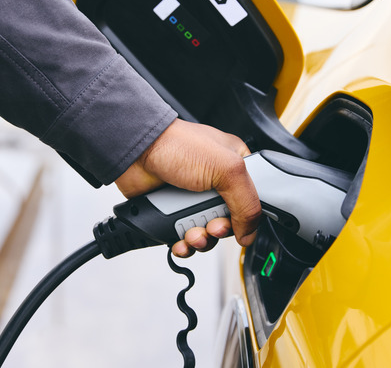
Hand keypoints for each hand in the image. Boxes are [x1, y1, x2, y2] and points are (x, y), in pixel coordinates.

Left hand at [115, 119, 261, 256]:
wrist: (136, 152)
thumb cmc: (177, 145)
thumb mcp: (226, 168)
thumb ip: (247, 202)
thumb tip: (249, 234)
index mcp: (235, 167)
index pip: (254, 201)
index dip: (248, 216)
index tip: (239, 221)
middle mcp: (216, 184)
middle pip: (230, 222)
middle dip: (220, 230)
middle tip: (213, 225)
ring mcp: (194, 200)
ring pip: (208, 235)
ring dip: (201, 240)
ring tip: (193, 233)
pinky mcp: (174, 213)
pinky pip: (185, 239)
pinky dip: (184, 244)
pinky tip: (181, 240)